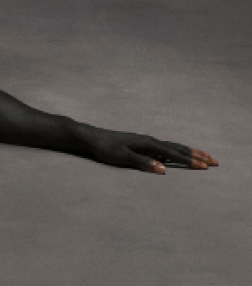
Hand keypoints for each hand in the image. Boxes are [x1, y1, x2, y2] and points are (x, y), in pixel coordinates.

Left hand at [81, 127, 217, 173]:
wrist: (92, 138)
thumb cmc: (106, 148)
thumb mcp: (122, 157)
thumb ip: (143, 163)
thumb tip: (164, 169)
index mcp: (148, 143)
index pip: (174, 153)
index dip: (190, 161)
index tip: (206, 166)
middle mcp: (150, 140)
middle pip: (178, 148)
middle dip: (197, 155)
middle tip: (215, 161)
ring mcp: (146, 141)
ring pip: (173, 146)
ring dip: (189, 151)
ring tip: (204, 155)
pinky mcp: (142, 144)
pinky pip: (166, 147)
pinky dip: (178, 150)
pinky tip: (180, 154)